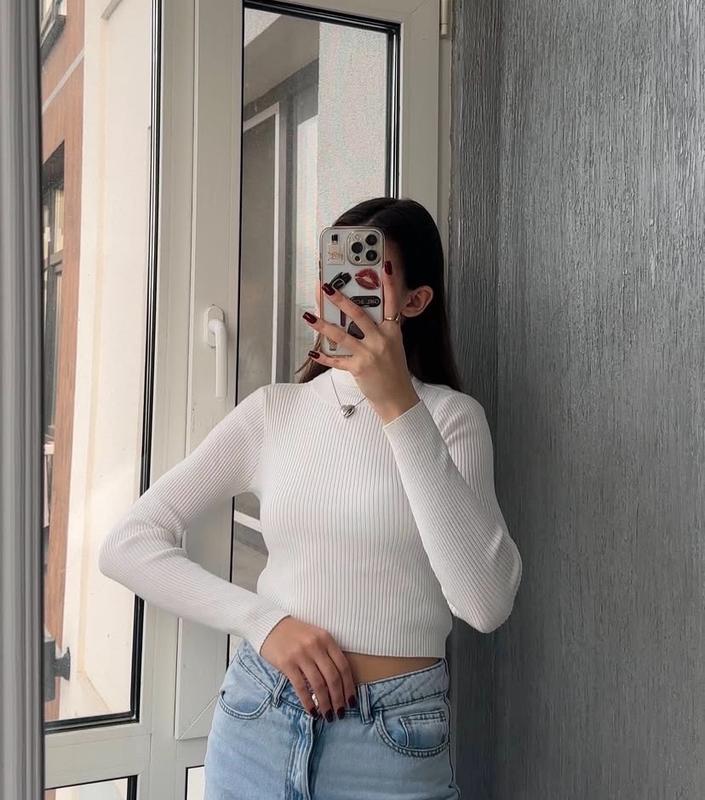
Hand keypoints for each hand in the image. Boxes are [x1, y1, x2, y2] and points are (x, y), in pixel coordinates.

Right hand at [260, 616, 357, 720]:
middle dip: (339, 699)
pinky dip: (308, 702)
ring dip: (325, 703)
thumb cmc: (295, 634)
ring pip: (318, 684)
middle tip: (340, 713)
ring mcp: (301, 654)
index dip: (349, 686)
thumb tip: (339, 684)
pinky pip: (300, 687)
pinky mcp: (286, 663)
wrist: (270, 625)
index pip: (343, 666)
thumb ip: (327, 654)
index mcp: (327, 639)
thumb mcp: (316, 637)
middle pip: (333, 677)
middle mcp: (316, 646)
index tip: (351, 701)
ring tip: (328, 715)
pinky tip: (312, 711)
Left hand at [304, 262, 419, 423]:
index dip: (389, 283)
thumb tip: (356, 317)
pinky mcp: (359, 368)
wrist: (398, 398)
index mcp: (392, 331)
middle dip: (340, 300)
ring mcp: (370, 354)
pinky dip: (324, 356)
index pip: (392, 302)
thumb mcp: (393, 346)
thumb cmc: (394, 372)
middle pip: (359, 314)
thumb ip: (379, 330)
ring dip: (323, 325)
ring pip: (342, 335)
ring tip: (309, 316)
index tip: (384, 265)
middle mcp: (381, 339)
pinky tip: (312, 351)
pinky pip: (337, 360)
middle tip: (327, 287)